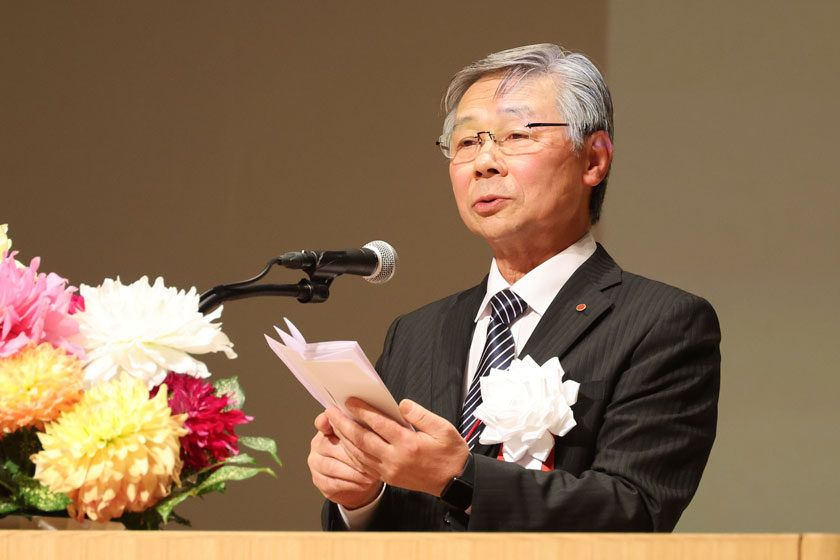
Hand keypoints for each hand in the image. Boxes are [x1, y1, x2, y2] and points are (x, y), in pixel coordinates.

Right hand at [307, 411, 382, 509]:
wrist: (358, 478)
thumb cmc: (364, 452)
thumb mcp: (366, 436)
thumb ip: (365, 425)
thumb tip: (377, 417)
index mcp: (327, 428)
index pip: (322, 422)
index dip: (325, 421)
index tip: (330, 421)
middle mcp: (318, 444)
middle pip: (330, 446)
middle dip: (351, 453)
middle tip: (371, 457)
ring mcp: (316, 463)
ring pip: (333, 467)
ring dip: (354, 471)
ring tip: (372, 474)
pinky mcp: (320, 481)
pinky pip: (334, 483)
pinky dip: (351, 484)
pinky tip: (365, 484)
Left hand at [325, 398, 468, 496]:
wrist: (456, 482)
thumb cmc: (450, 453)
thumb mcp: (443, 428)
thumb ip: (421, 414)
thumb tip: (401, 404)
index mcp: (408, 444)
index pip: (379, 424)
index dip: (362, 411)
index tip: (350, 401)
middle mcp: (395, 459)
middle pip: (362, 439)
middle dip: (343, 424)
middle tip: (330, 412)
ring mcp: (390, 471)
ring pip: (359, 454)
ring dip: (344, 439)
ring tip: (334, 425)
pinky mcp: (389, 478)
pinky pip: (364, 466)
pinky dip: (352, 454)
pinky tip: (346, 444)